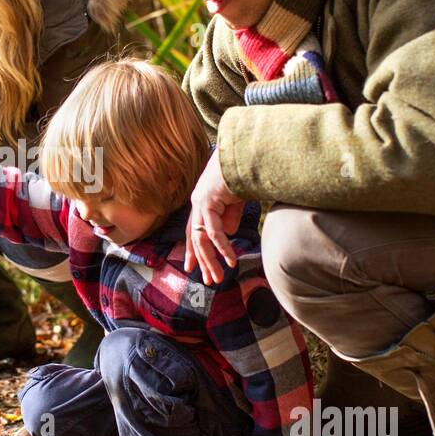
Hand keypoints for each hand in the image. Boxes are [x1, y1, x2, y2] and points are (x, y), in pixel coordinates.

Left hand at [184, 149, 245, 283]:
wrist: (242, 155)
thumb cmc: (241, 174)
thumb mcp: (234, 202)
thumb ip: (229, 217)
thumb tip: (227, 234)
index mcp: (202, 202)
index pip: (193, 232)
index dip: (192, 251)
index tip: (192, 268)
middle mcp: (197, 203)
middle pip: (195, 239)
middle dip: (202, 262)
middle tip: (209, 280)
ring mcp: (201, 203)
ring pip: (202, 240)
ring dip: (212, 260)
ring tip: (219, 277)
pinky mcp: (208, 203)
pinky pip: (214, 232)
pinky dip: (223, 247)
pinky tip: (230, 260)